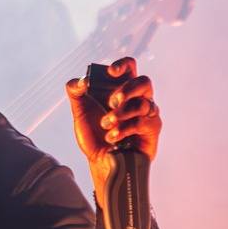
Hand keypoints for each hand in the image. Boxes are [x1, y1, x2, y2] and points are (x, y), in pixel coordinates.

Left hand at [65, 56, 162, 201]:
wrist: (100, 163)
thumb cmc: (94, 136)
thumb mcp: (79, 113)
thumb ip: (76, 93)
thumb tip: (80, 81)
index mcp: (122, 90)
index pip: (130, 67)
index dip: (123, 64)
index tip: (111, 72)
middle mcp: (138, 99)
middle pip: (144, 82)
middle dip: (127, 89)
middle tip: (111, 101)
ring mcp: (147, 114)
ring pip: (142, 103)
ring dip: (121, 114)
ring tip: (106, 125)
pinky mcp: (152, 130)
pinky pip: (142, 123)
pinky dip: (124, 129)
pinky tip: (112, 137)